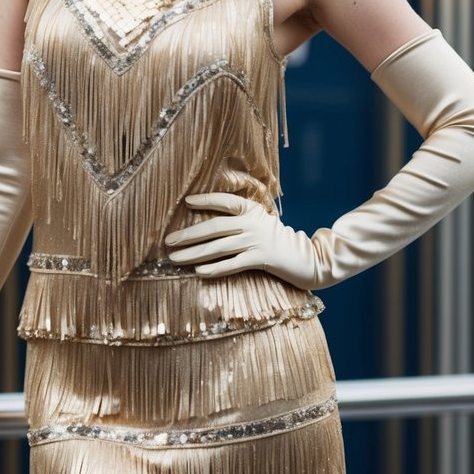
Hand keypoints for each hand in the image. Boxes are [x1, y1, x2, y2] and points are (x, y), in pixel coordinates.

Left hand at [165, 193, 319, 288]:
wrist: (304, 258)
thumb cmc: (275, 239)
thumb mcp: (260, 221)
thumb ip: (239, 218)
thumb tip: (206, 224)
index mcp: (252, 209)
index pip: (225, 201)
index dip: (206, 201)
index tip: (186, 202)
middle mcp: (252, 223)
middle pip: (215, 227)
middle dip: (189, 234)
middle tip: (168, 241)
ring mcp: (256, 241)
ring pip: (218, 247)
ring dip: (194, 254)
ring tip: (175, 259)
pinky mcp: (260, 259)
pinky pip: (233, 264)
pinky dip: (215, 268)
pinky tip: (199, 272)